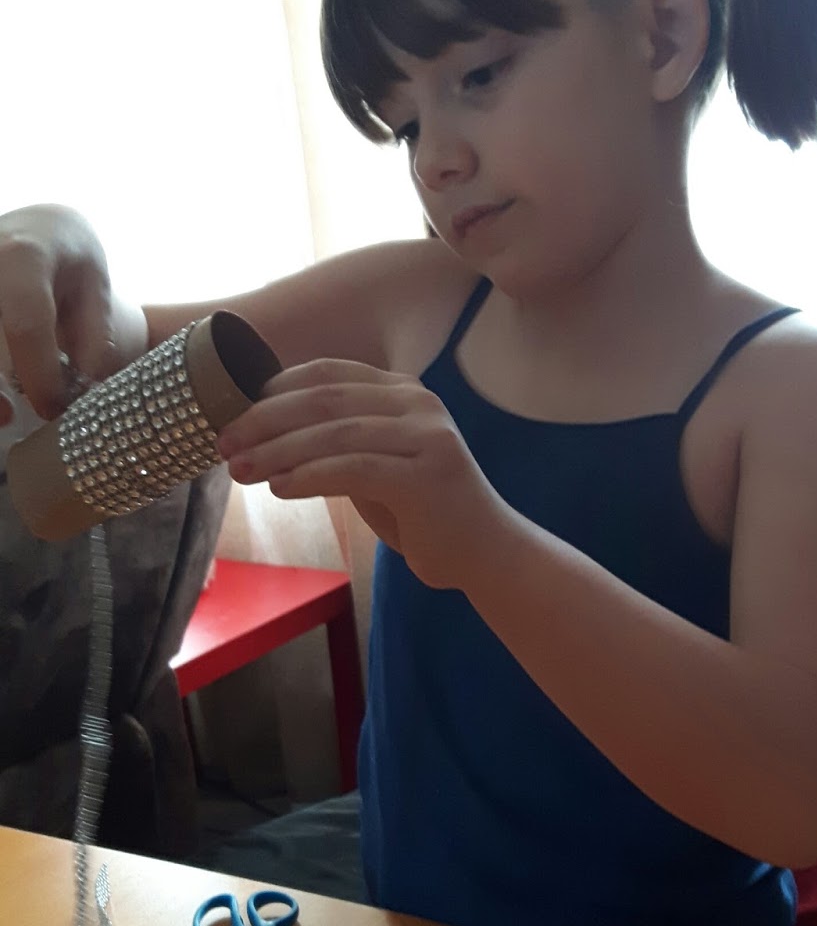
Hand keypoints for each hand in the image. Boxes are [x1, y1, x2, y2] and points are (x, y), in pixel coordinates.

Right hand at [0, 204, 119, 424]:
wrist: (29, 225)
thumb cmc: (66, 254)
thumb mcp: (94, 281)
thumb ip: (95, 331)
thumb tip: (89, 385)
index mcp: (23, 257)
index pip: (25, 323)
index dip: (39, 373)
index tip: (53, 407)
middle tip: (11, 418)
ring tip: (1, 413)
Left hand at [218, 360, 510, 589]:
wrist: (483, 552)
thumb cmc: (420, 511)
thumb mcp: (373, 465)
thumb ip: (333, 442)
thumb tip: (257, 435)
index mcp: (403, 390)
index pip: (327, 373)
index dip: (273, 390)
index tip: (230, 415)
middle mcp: (418, 402)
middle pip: (324, 399)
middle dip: (264, 420)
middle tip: (223, 444)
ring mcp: (427, 435)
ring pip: (334, 433)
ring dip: (277, 451)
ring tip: (240, 471)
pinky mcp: (427, 475)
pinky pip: (354, 468)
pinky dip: (309, 476)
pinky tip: (279, 488)